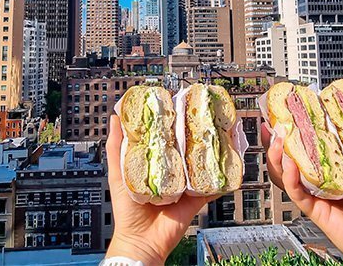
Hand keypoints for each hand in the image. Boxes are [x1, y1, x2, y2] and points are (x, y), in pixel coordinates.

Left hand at [105, 115, 216, 265]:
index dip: (171, 121)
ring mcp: (185, 183)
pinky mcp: (197, 197)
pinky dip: (222, 177)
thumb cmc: (127, 209)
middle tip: (202, 116)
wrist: (141, 239)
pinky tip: (228, 162)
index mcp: (154, 162)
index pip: (165, 137)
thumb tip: (114, 118)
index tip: (176, 103)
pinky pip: (212, 185)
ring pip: (201, 163)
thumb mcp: (117, 173)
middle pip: (186, 147)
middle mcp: (171, 170)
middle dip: (194, 132)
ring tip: (217, 133)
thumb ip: (116, 147)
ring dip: (210, 150)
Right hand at [262, 122, 342, 264]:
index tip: (288, 114)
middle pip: (287, 159)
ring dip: (277, 157)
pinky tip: (289, 165)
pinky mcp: (314, 209)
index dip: (294, 132)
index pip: (306, 147)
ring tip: (277, 140)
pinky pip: (296, 192)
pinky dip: (290, 178)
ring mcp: (313, 194)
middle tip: (272, 125)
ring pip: (285, 175)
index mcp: (330, 170)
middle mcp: (318, 181)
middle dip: (275, 142)